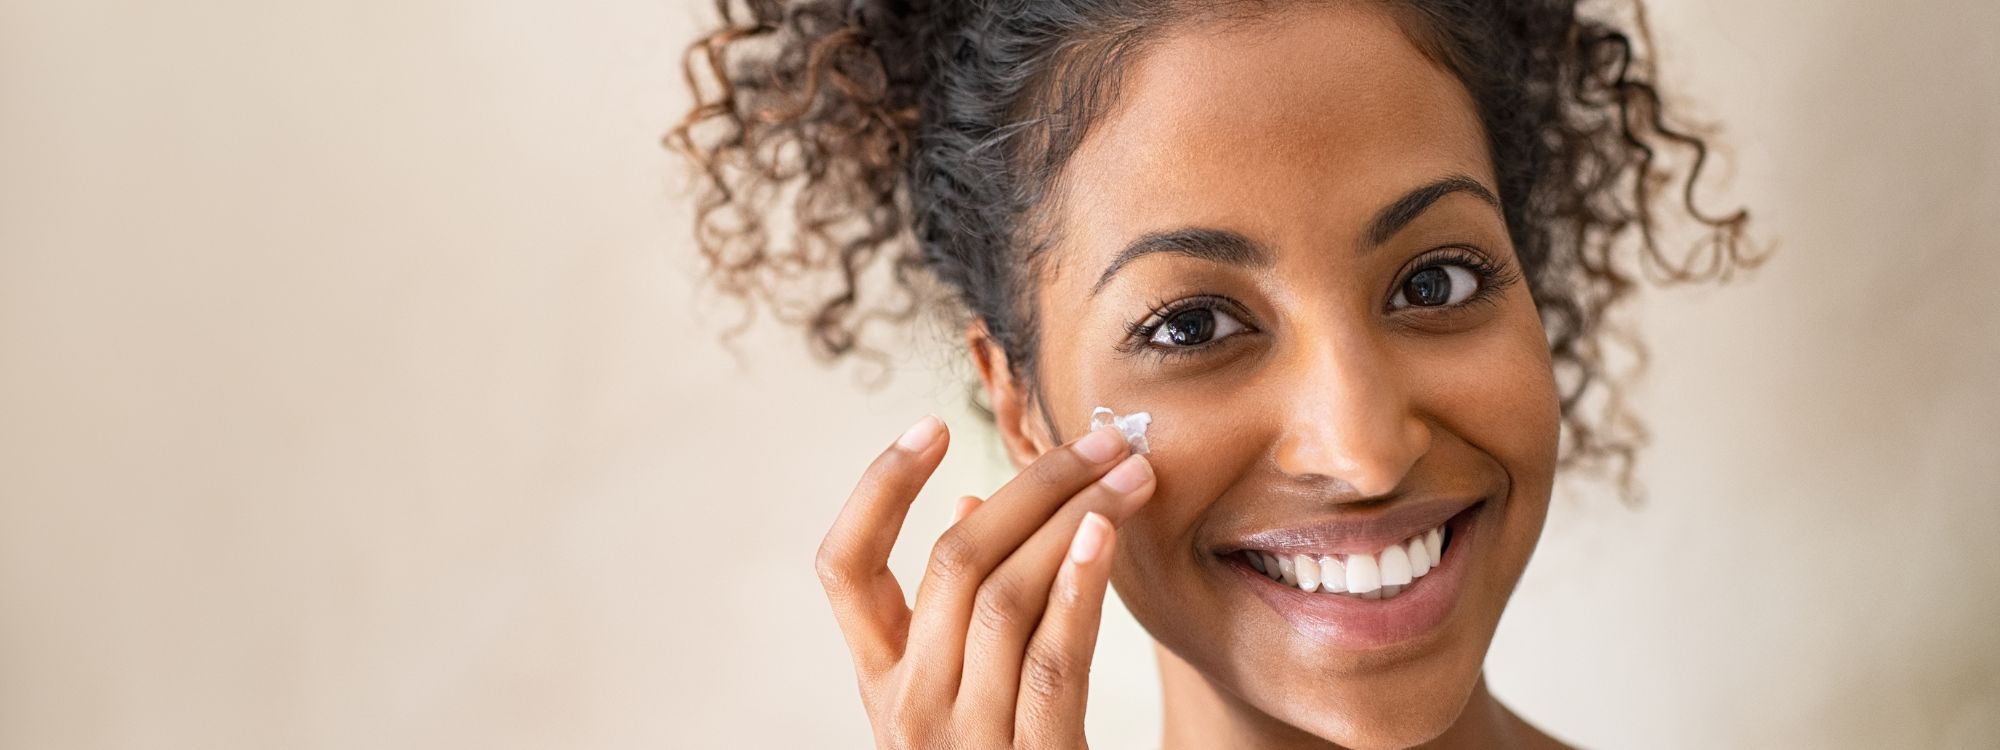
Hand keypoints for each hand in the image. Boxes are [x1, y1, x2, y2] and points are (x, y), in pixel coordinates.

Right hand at [815, 415, 1156, 748]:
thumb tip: (969, 505)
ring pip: (1003, 595)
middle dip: (1031, 483)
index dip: (876, 489)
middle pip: (950, 560)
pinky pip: (1052, 661)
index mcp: (881, 684)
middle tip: (1099, 437)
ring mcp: (963, 742)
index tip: (929, 426)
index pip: (841, 568)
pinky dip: (1078, 589)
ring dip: (1074, 517)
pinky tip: (1105, 537)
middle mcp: (907, 709)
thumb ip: (956, 612)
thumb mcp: (962, 696)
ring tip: (1129, 472)